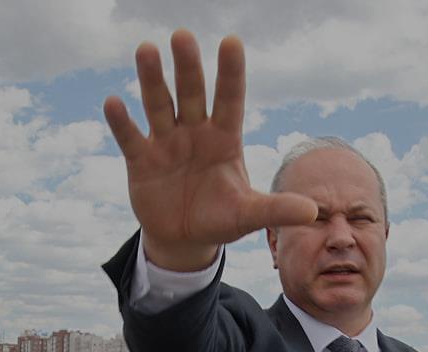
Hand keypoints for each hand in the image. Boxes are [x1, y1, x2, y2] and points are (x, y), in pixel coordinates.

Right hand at [104, 29, 316, 270]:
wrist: (185, 239)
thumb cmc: (221, 218)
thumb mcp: (248, 215)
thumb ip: (275, 208)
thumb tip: (313, 212)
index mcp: (224, 138)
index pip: (230, 99)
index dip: (230, 73)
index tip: (231, 42)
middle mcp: (195, 132)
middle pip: (191, 94)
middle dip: (188, 67)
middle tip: (182, 36)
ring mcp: (166, 143)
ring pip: (159, 106)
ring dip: (152, 80)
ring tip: (146, 50)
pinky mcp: (141, 161)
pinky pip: (130, 138)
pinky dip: (122, 122)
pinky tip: (114, 102)